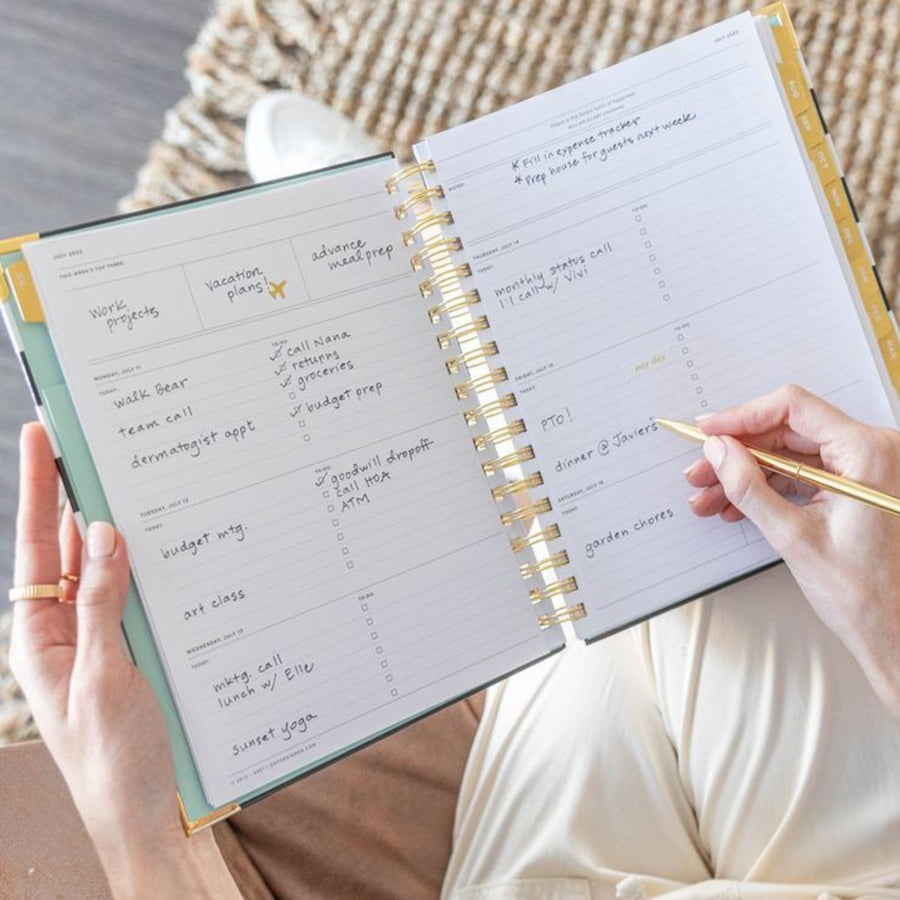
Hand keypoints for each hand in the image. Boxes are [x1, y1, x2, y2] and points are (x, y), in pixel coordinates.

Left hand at [10, 423, 239, 897]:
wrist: (148, 816)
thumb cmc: (113, 759)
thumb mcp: (102, 678)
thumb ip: (101, 603)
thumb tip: (106, 533)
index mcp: (38, 637)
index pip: (39, 547)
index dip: (40, 489)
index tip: (40, 436)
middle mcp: (68, 629)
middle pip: (70, 548)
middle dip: (78, 496)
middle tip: (95, 443)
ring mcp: (105, 638)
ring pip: (110, 568)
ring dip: (122, 530)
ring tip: (133, 480)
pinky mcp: (139, 648)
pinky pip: (140, 594)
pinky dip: (151, 567)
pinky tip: (165, 543)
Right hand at [684, 384, 899, 718]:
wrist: (892, 630)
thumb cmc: (864, 592)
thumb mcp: (793, 536)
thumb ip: (749, 487)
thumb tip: (718, 450)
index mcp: (867, 452)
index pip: (793, 408)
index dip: (742, 416)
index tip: (707, 430)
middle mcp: (869, 452)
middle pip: (786, 432)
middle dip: (737, 453)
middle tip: (700, 471)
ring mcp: (860, 471)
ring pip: (787, 455)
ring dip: (745, 474)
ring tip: (709, 496)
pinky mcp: (851, 488)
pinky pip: (799, 475)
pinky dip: (765, 488)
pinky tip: (734, 506)